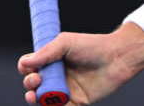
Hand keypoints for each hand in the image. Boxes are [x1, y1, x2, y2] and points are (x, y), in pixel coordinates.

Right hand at [17, 23, 143, 104]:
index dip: (26, 69)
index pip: (31, 67)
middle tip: (37, 80)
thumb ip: (46, 52)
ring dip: (36, 99)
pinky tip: (56, 102)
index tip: (29, 68)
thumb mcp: (66, 42)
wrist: (117, 57)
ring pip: (44, 100)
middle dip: (29, 84)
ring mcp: (66, 89)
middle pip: (33, 85)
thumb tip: (25, 63)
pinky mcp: (77, 102)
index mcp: (52, 60)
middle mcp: (57, 75)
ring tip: (38, 95)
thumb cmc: (93, 46)